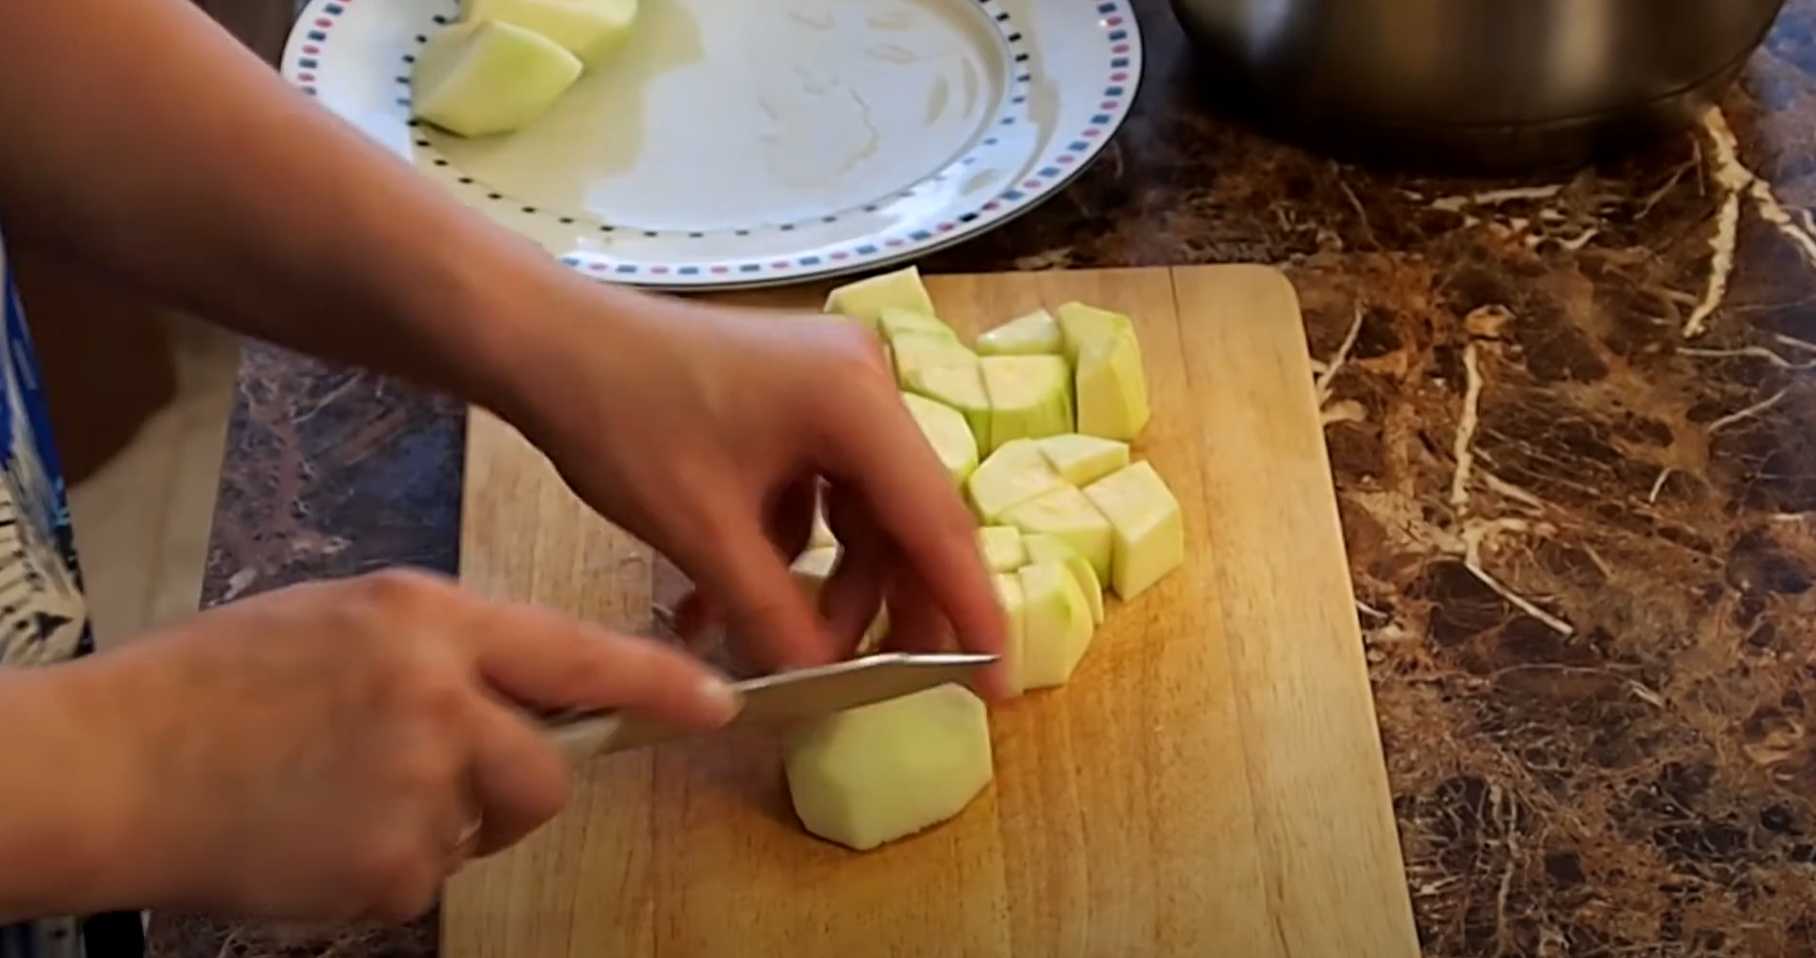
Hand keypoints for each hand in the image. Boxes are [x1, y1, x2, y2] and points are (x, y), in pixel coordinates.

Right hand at [56, 570, 736, 920]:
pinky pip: (433, 874)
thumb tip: (529, 689)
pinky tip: (318, 831)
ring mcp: (420, 790)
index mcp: (427, 620)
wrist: (112, 764)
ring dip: (451, 817)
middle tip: (438, 768)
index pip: (578, 652)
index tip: (720, 704)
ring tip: (347, 790)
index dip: (659, 682)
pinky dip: (389, 863)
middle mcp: (441, 700)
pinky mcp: (394, 872)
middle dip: (518, 777)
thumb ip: (446, 647)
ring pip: (494, 822)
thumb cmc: (220, 680)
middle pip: (550, 765)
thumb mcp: (345, 618)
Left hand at [505, 288, 1007, 695]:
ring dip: (824, 587)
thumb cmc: (622, 421)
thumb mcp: (701, 534)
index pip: (936, 523)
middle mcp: (864, 384)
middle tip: (885, 685)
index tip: (999, 684)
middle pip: (903, 519)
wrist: (544, 343)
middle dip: (887, 607)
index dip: (968, 610)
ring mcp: (830, 387)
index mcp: (858, 402)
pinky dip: (787, 551)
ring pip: (859, 514)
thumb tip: (824, 682)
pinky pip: (817, 492)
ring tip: (777, 651)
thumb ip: (774, 614)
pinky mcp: (793, 400)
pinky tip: (728, 606)